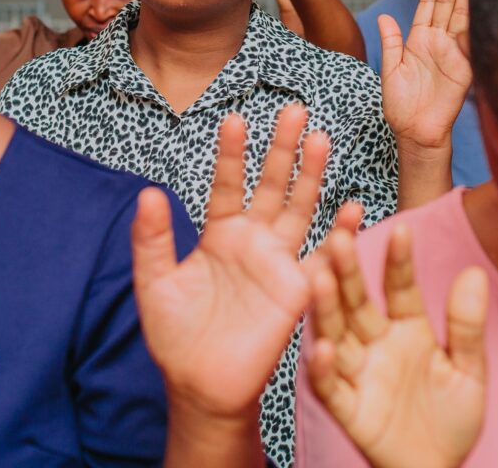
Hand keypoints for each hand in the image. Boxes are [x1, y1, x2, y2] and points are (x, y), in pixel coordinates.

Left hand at [132, 105, 329, 417]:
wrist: (202, 387)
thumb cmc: (175, 335)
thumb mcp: (155, 282)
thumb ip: (152, 239)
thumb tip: (145, 193)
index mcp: (220, 233)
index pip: (228, 184)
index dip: (232, 153)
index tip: (235, 118)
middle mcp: (253, 240)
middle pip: (271, 184)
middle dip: (283, 148)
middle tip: (295, 109)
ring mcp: (278, 262)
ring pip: (299, 209)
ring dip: (312, 176)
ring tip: (322, 139)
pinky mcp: (297, 291)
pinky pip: (321, 258)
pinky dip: (340, 235)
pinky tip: (352, 208)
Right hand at [307, 224, 487, 467]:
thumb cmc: (452, 420)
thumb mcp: (469, 370)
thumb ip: (468, 325)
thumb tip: (475, 271)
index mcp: (406, 327)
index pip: (399, 287)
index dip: (399, 261)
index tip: (401, 228)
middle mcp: (375, 343)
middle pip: (357, 301)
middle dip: (348, 271)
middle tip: (341, 237)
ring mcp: (358, 373)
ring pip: (336, 334)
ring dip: (326, 308)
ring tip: (320, 277)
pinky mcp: (348, 409)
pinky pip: (331, 387)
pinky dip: (323, 368)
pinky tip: (322, 347)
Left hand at [379, 0, 471, 150]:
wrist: (415, 133)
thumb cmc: (401, 106)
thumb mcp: (390, 70)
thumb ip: (390, 43)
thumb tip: (385, 17)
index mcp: (419, 39)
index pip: (428, 2)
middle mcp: (438, 41)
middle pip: (446, 1)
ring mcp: (453, 53)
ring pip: (460, 15)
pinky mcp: (464, 68)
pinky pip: (470, 41)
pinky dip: (475, 22)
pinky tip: (479, 2)